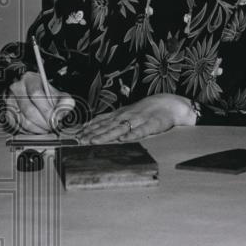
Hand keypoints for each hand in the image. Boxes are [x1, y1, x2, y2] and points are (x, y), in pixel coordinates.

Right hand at [3, 71, 74, 133]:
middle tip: (52, 126)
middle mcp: (17, 88)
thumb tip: (61, 113)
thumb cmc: (44, 94)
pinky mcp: (7, 113)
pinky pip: (19, 127)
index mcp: (30, 79)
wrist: (29, 93)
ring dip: (38, 129)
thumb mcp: (57, 93)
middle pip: (29, 110)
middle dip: (44, 122)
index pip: (36, 94)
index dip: (47, 109)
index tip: (55, 118)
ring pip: (24, 121)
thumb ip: (64, 101)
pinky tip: (37, 128)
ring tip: (46, 128)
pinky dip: (30, 132)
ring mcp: (9, 101)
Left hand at [79, 93, 195, 143]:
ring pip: (120, 129)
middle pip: (107, 126)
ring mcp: (138, 120)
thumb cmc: (145, 110)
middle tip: (80, 141)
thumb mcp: (126, 112)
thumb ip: (111, 119)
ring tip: (95, 141)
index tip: (77, 135)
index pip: (101, 122)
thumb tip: (92, 125)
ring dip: (106, 135)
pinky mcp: (151, 125)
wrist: (168, 104)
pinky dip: (132, 135)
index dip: (89, 129)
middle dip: (92, 134)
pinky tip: (123, 140)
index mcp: (120, 114)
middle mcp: (126, 116)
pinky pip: (141, 131)